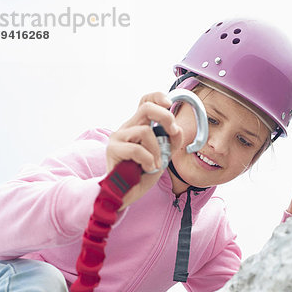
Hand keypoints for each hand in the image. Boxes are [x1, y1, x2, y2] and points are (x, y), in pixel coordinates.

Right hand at [106, 92, 183, 209]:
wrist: (125, 194)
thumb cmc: (141, 176)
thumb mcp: (163, 157)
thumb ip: (171, 143)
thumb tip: (178, 129)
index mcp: (138, 126)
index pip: (145, 101)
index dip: (158, 97)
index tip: (170, 105)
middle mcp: (127, 128)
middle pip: (146, 108)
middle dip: (165, 117)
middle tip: (173, 131)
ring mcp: (118, 137)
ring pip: (144, 132)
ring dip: (156, 150)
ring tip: (154, 164)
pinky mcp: (113, 149)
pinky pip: (137, 149)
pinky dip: (147, 160)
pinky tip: (146, 169)